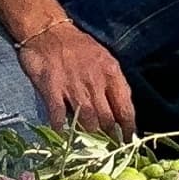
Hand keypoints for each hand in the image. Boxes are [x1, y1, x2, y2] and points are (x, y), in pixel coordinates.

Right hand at [17, 22, 135, 137]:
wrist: (49, 31)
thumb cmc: (78, 46)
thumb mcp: (103, 59)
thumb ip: (112, 83)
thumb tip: (120, 109)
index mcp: (111, 73)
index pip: (125, 106)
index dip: (129, 127)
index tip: (129, 139)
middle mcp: (95, 81)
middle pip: (107, 118)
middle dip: (109, 136)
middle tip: (108, 149)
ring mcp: (73, 86)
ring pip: (86, 120)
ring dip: (88, 135)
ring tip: (88, 146)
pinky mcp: (52, 89)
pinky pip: (59, 116)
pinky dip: (61, 128)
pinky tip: (62, 135)